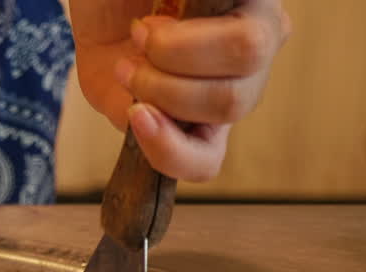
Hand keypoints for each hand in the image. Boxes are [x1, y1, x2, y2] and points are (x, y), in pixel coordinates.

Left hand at [72, 0, 290, 180]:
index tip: (143, 24)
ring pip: (227, 107)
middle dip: (171, 58)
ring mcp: (238, 90)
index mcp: (254, 0)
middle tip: (135, 40)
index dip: (186, 39)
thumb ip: (180, 0)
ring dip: (160, 91)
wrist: (103, 17)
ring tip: (126, 69)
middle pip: (246, 60)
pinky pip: (204, 161)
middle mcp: (262, 42)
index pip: (250, 29)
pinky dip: (166, 147)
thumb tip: (202, 8)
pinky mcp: (205, 131)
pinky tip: (137, 116)